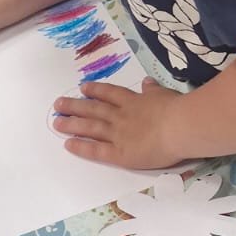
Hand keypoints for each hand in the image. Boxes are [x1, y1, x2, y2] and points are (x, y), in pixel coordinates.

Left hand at [52, 78, 183, 168]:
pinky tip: (68, 144)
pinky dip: (81, 147)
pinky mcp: (120, 154)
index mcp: (133, 101)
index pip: (109, 94)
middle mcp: (121, 116)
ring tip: (56, 122)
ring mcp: (118, 134)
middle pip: (93, 109)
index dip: (95, 90)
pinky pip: (96, 150)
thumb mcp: (165, 93)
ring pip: (90, 127)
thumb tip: (147, 82)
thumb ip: (153, 89)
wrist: (179, 126)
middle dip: (74, 106)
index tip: (83, 88)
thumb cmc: (177, 109)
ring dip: (72, 124)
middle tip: (58, 104)